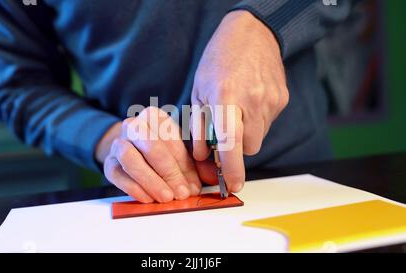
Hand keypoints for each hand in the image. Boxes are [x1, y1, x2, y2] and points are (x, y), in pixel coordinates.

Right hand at [96, 107, 201, 202]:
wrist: (132, 149)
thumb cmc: (163, 150)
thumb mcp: (181, 151)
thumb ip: (195, 164)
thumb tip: (204, 181)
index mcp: (154, 117)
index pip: (170, 139)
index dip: (183, 164)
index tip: (193, 184)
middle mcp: (133, 125)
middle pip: (149, 145)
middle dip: (168, 172)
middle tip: (180, 192)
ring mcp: (118, 143)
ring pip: (130, 158)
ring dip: (150, 181)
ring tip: (166, 197)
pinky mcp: (108, 162)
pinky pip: (117, 174)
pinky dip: (134, 188)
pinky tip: (149, 198)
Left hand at [191, 10, 288, 191]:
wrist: (252, 33)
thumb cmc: (219, 60)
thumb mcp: (199, 89)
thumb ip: (200, 124)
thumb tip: (202, 155)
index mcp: (227, 97)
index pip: (231, 142)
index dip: (232, 168)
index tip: (233, 186)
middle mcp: (253, 100)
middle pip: (249, 146)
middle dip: (237, 146)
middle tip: (227, 128)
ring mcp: (272, 100)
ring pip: (259, 135)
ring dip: (247, 131)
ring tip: (238, 106)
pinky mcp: (283, 99)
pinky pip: (268, 122)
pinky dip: (257, 119)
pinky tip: (250, 99)